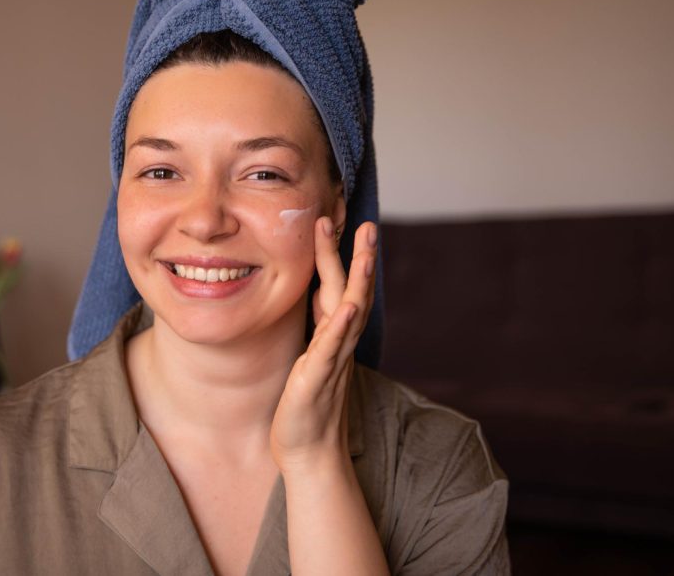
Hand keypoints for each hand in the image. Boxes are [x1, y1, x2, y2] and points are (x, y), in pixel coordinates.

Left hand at [270, 218, 377, 472]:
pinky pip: (333, 348)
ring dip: (359, 280)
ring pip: (351, 312)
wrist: (308, 451)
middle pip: (355, 291)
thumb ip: (317, 330)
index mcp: (333, 334)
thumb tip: (316, 301)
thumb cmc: (305, 406)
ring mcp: (333, 359)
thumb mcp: (310, 357)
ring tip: (365, 251)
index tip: (340, 222)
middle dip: (361, 257)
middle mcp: (339, 342)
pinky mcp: (319, 378)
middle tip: (368, 223)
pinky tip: (348, 305)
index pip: (341, 287)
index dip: (341, 256)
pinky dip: (341, 326)